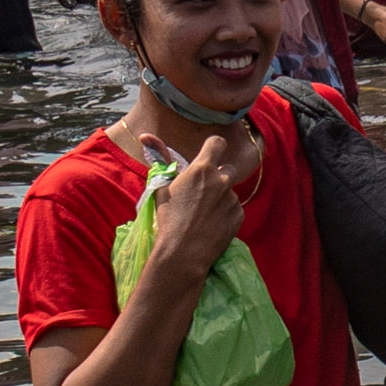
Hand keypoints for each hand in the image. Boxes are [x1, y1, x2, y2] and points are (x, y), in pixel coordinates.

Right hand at [134, 133, 247, 284]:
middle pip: (226, 168)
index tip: (209, 154)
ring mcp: (233, 198)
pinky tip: (211, 223)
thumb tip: (146, 135)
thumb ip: (162, 160)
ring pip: (229, 191)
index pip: (217, 143)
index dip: (213, 147)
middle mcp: (221, 180)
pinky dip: (225, 212)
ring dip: (220, 197)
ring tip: (203, 213)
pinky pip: (234, 207)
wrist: (183, 250)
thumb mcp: (161, 187)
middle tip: (202, 191)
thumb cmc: (167, 217)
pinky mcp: (239, 214)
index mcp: (201, 169)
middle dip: (217, 176)